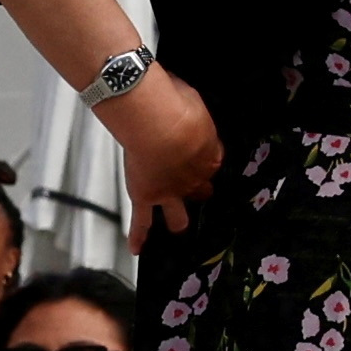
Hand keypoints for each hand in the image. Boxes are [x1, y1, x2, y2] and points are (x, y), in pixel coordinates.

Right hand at [96, 63, 222, 234]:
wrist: (156, 123)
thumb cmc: (175, 104)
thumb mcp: (194, 101)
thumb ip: (191, 112)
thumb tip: (183, 104)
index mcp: (210, 154)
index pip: (213, 162)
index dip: (207, 159)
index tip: (201, 154)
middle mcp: (194, 180)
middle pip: (201, 192)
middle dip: (200, 192)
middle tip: (197, 191)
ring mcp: (170, 193)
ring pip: (178, 217)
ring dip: (178, 221)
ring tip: (177, 226)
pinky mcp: (146, 198)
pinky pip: (142, 222)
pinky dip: (139, 236)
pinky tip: (137, 249)